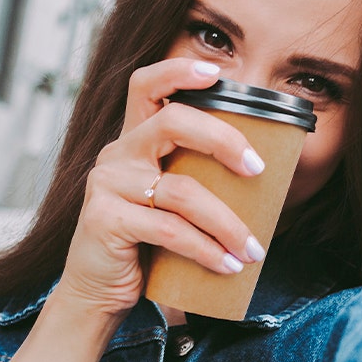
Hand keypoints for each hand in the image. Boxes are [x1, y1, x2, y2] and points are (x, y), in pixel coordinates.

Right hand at [56, 58, 265, 314]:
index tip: (218, 72)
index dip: (179, 70)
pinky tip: (228, 265)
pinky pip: (170, 230)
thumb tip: (263, 175)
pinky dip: (206, 250)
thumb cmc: (144, 244)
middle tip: (258, 169)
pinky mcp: (105, 219)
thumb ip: (196, 178)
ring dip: (227, 223)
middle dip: (224, 141)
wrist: (98, 291)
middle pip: (172, 123)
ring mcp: (108, 184)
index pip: (146, 85)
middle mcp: (117, 153)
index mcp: (134, 140)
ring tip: (252, 249)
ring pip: (182, 191)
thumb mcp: (169, 202)